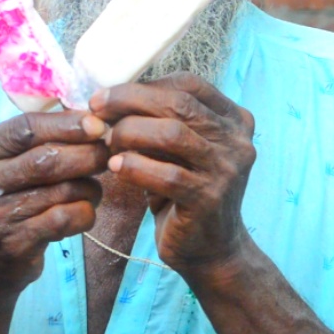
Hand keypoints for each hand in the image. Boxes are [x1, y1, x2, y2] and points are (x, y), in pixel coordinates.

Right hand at [0, 110, 109, 296]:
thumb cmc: (3, 204)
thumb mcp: (1, 166)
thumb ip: (34, 140)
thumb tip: (88, 116)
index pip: (25, 127)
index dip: (66, 124)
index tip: (97, 124)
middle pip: (46, 158)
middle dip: (87, 154)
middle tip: (107, 154)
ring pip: (62, 189)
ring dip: (89, 187)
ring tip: (93, 188)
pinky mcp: (13, 243)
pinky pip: (65, 218)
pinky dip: (85, 212)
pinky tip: (84, 212)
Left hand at [89, 73, 256, 274]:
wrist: (212, 249)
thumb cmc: (185, 191)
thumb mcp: (179, 150)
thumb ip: (160, 122)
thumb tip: (109, 98)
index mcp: (233, 119)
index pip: (189, 84)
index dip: (145, 85)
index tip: (108, 95)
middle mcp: (236, 140)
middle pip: (179, 104)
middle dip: (130, 101)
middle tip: (96, 109)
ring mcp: (227, 170)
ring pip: (173, 134)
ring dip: (130, 132)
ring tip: (108, 142)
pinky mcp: (209, 199)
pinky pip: (166, 175)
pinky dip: (134, 166)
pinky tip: (115, 167)